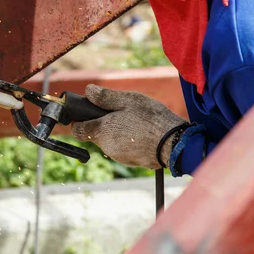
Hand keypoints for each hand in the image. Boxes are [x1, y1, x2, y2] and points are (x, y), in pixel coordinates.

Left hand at [71, 85, 186, 168]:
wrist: (175, 144)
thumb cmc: (151, 119)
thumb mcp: (128, 100)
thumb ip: (104, 97)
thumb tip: (88, 91)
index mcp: (102, 131)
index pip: (77, 130)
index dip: (79, 120)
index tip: (87, 111)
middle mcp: (107, 147)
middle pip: (96, 134)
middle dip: (103, 123)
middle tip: (121, 112)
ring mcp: (119, 156)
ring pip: (110, 141)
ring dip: (117, 131)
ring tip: (135, 121)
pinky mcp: (131, 161)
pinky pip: (122, 148)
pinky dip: (127, 140)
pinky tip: (141, 132)